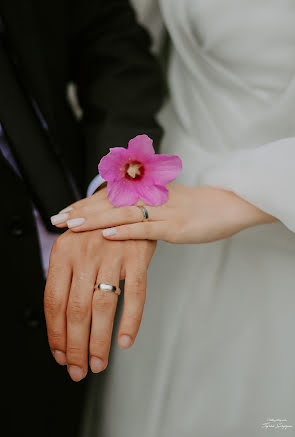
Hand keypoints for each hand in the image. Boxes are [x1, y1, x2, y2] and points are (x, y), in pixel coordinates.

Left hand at [44, 228, 155, 381]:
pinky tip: (124, 341)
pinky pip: (135, 293)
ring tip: (98, 364)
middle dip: (75, 346)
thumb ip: (65, 278)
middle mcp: (84, 253)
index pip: (53, 301)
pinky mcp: (137, 256)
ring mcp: (112, 253)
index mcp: (63, 252)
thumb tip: (58, 323)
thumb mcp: (74, 247)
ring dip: (99, 340)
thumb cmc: (97, 232)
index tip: (60, 355)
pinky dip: (131, 320)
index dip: (55, 333)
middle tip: (78, 370)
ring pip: (103, 306)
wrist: (127, 202)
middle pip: (76, 309)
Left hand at [55, 184, 277, 243]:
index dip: (84, 203)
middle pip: (110, 202)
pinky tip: (107, 234)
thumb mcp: (166, 203)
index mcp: (147, 192)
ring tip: (72, 226)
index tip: (63, 212)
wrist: (228, 205)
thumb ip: (144, 207)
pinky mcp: (175, 226)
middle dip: (81, 211)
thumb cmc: (196, 207)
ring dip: (96, 219)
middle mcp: (151, 198)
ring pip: (123, 213)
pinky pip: (147, 228)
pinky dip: (126, 231)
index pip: (109, 196)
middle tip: (56, 220)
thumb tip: (120, 216)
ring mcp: (163, 211)